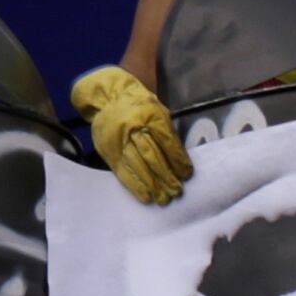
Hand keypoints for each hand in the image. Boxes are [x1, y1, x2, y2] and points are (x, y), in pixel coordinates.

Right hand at [69, 65, 188, 204]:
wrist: (109, 97)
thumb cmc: (140, 106)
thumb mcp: (158, 111)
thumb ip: (168, 134)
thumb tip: (181, 162)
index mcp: (150, 114)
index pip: (167, 141)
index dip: (178, 160)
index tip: (187, 175)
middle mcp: (134, 128)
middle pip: (152, 155)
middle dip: (166, 176)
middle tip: (177, 191)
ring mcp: (119, 141)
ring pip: (138, 165)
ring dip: (152, 184)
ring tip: (164, 198)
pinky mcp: (109, 151)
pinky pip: (122, 171)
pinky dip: (135, 186)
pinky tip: (146, 196)